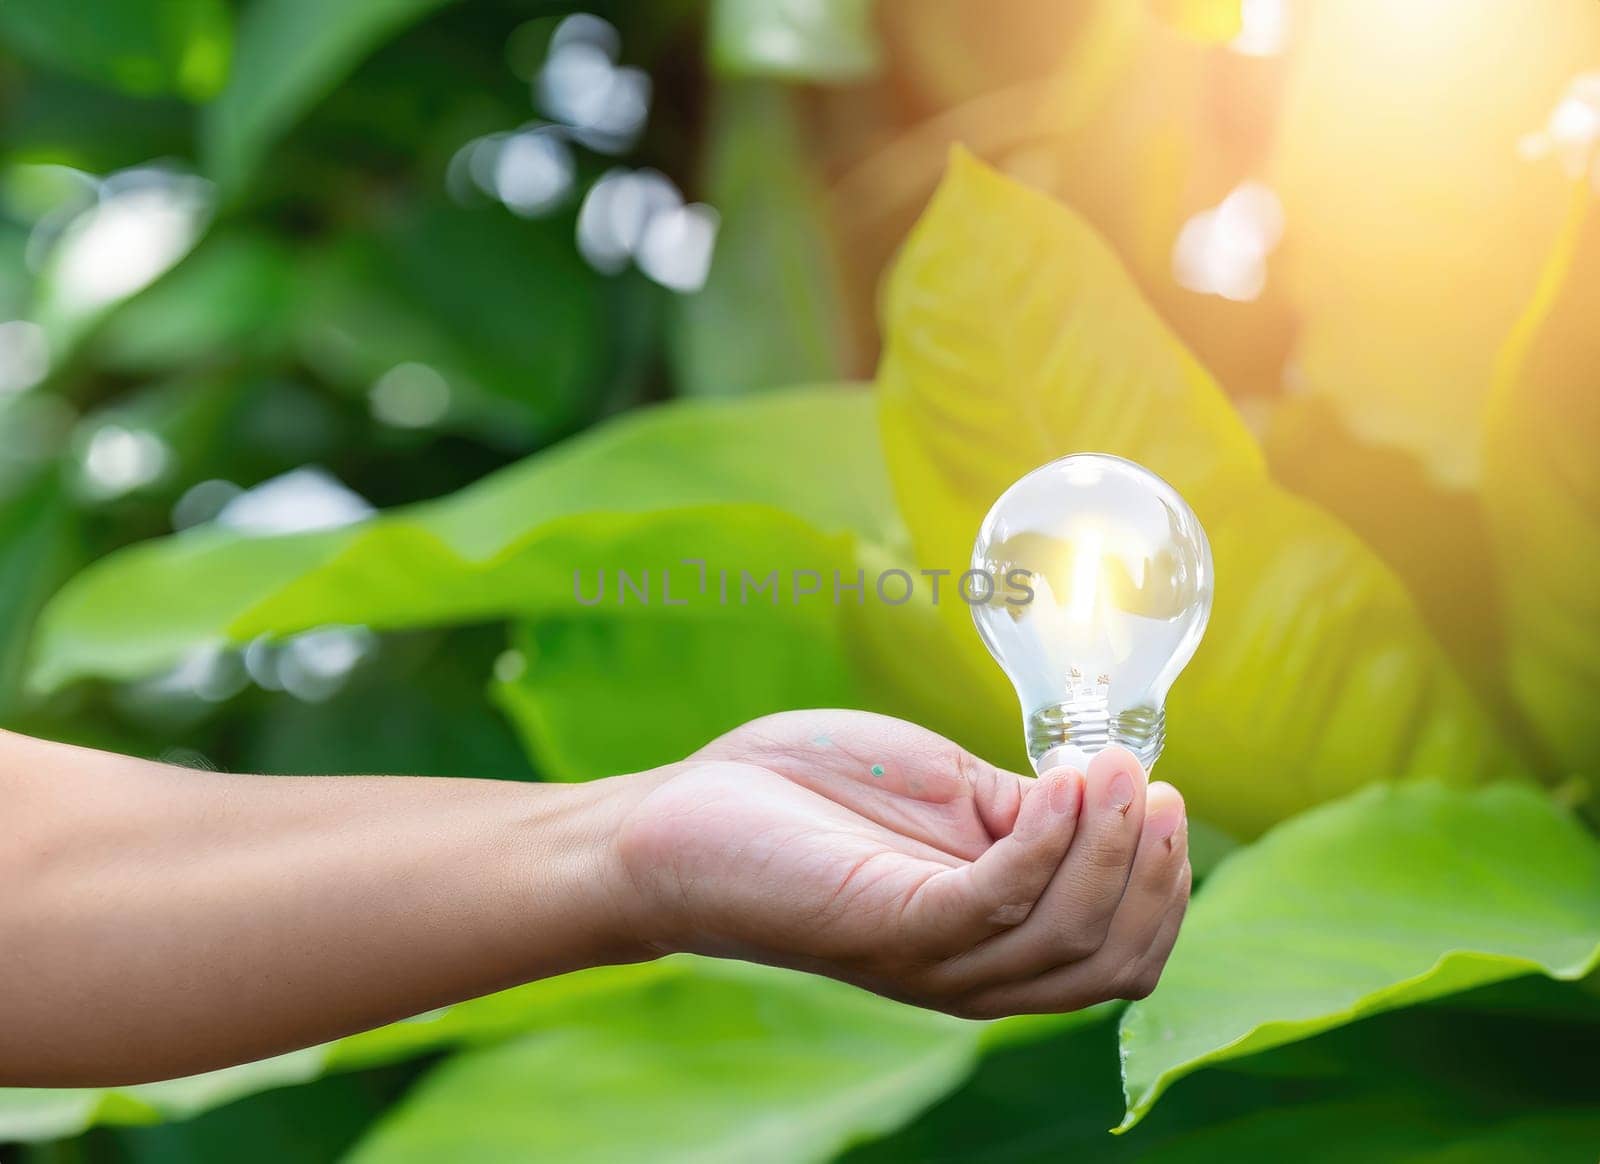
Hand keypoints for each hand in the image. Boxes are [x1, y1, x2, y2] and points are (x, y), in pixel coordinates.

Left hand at [610, 710, 1190, 1017]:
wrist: (687, 816)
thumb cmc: (812, 795)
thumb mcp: (947, 794)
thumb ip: (1023, 810)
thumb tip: (1104, 797)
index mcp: (992, 941)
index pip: (1119, 956)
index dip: (1162, 889)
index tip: (1166, 797)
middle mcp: (970, 972)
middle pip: (1109, 960)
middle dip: (1150, 870)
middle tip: (1150, 783)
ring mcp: (928, 959)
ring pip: (1064, 938)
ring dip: (1108, 846)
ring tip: (1114, 770)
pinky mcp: (885, 929)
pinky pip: (992, 903)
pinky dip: (1044, 842)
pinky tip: (1055, 785)